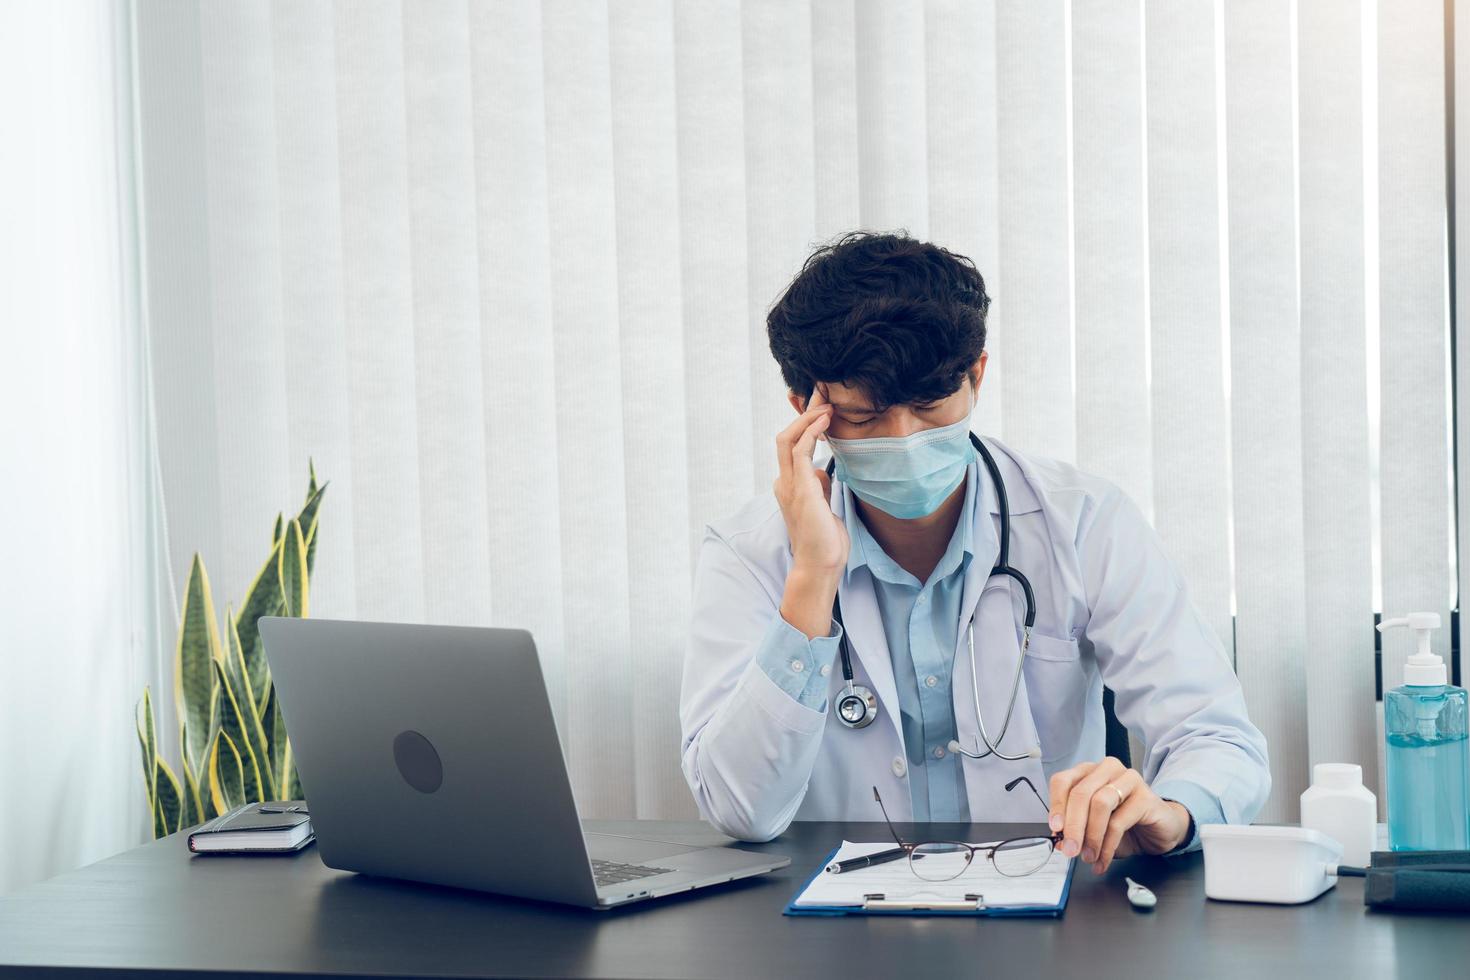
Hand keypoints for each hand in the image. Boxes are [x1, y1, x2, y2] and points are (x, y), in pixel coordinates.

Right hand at [772, 384, 848, 574]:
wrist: (821, 565)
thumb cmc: (824, 541)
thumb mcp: (823, 506)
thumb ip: (818, 487)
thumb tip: (821, 471)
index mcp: (789, 485)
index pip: (790, 446)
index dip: (803, 423)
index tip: (820, 406)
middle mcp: (784, 482)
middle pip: (785, 436)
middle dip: (803, 413)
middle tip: (821, 394)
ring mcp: (790, 485)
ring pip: (788, 439)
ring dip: (807, 418)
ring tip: (826, 403)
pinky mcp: (800, 489)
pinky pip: (800, 452)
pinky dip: (811, 432)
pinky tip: (825, 420)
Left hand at [1047, 757, 1191, 874]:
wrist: (1159, 830)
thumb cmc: (1124, 825)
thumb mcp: (1093, 828)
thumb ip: (1075, 831)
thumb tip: (1059, 842)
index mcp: (1088, 772)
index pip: (1063, 781)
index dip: (1056, 805)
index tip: (1055, 830)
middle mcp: (1107, 770)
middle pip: (1080, 792)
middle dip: (1073, 825)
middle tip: (1070, 850)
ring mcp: (1128, 779)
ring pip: (1100, 803)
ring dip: (1091, 835)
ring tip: (1089, 857)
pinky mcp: (1146, 796)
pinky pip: (1119, 821)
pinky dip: (1108, 845)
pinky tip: (1104, 860)